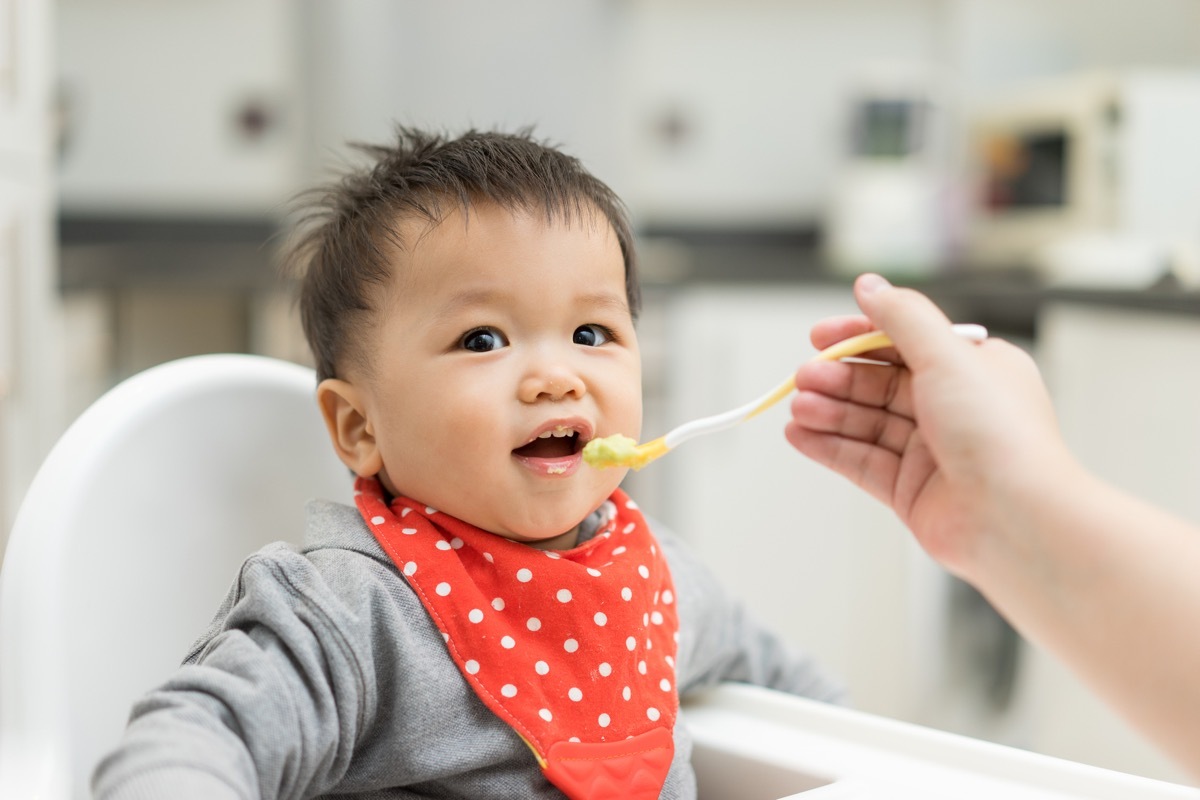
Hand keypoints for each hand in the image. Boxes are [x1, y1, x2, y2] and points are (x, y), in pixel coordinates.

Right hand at [784, 274, 1071, 579]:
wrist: (1017, 520)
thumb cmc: (1000, 437)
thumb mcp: (947, 356)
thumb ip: (902, 318)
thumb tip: (870, 286)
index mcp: (974, 369)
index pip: (904, 342)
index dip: (858, 336)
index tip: (820, 336)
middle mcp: (954, 408)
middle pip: (879, 383)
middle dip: (838, 378)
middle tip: (804, 378)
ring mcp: (932, 451)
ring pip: (866, 422)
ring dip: (828, 412)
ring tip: (798, 409)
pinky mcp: (911, 490)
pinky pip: (860, 461)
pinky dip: (828, 447)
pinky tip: (800, 437)